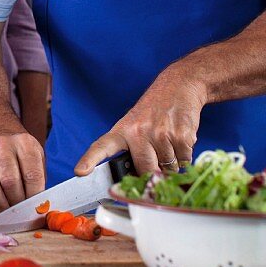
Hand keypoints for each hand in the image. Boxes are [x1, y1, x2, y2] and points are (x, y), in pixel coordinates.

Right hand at [0, 132, 44, 210]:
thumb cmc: (21, 156)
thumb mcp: (36, 160)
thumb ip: (38, 182)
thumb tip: (38, 208)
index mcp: (24, 143)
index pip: (32, 174)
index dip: (34, 196)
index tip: (36, 208)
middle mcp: (3, 146)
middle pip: (10, 181)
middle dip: (17, 202)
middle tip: (23, 213)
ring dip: (3, 205)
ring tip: (11, 212)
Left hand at [75, 71, 206, 175]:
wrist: (179, 85)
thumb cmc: (154, 109)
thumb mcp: (135, 124)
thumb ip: (133, 150)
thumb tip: (142, 181)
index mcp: (122, 130)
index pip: (102, 147)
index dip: (90, 160)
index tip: (80, 172)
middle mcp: (139, 132)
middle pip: (145, 170)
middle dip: (154, 171)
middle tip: (158, 154)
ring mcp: (160, 134)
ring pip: (168, 168)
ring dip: (172, 162)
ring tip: (169, 139)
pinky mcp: (181, 136)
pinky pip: (184, 161)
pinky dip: (185, 155)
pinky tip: (180, 137)